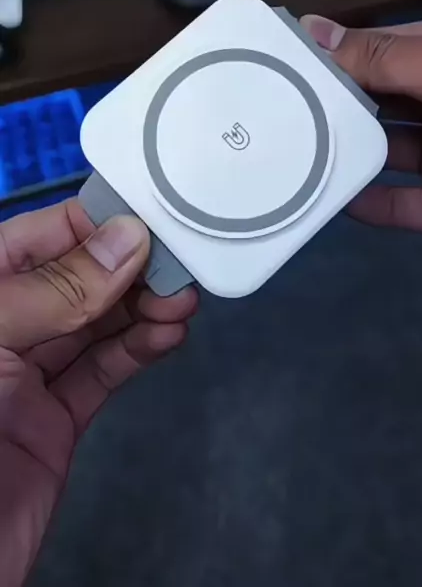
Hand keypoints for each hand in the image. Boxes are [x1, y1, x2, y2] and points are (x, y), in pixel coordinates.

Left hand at [0, 200, 197, 586]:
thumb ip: (55, 291)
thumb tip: (123, 241)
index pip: (42, 236)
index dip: (97, 224)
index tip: (150, 221)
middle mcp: (5, 326)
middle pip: (79, 279)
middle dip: (131, 269)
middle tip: (177, 269)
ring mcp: (27, 375)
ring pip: (98, 325)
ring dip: (144, 308)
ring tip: (182, 301)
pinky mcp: (54, 421)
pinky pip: (104, 374)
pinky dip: (139, 351)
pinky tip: (167, 335)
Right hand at [301, 10, 421, 249]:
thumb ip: (386, 54)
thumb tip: (315, 32)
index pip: (386, 47)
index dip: (339, 52)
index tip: (281, 59)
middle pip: (381, 101)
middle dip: (333, 104)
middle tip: (271, 108)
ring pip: (384, 152)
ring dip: (342, 152)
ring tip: (288, 149)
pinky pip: (398, 205)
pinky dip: (363, 204)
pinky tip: (326, 197)